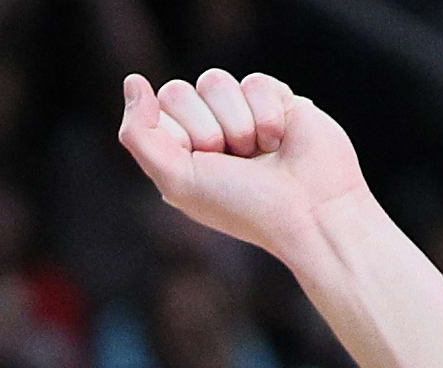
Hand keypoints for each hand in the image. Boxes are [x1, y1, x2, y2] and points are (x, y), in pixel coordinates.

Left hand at [116, 70, 372, 269]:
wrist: (309, 212)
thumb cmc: (243, 206)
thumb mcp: (177, 180)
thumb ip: (140, 133)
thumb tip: (133, 80)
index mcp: (178, 152)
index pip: (156, 111)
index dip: (179, 136)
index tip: (204, 166)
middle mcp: (206, 130)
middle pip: (179, 91)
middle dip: (206, 129)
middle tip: (232, 161)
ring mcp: (241, 113)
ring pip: (215, 81)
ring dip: (237, 123)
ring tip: (257, 153)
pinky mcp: (276, 99)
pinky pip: (254, 81)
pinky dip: (267, 115)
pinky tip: (281, 142)